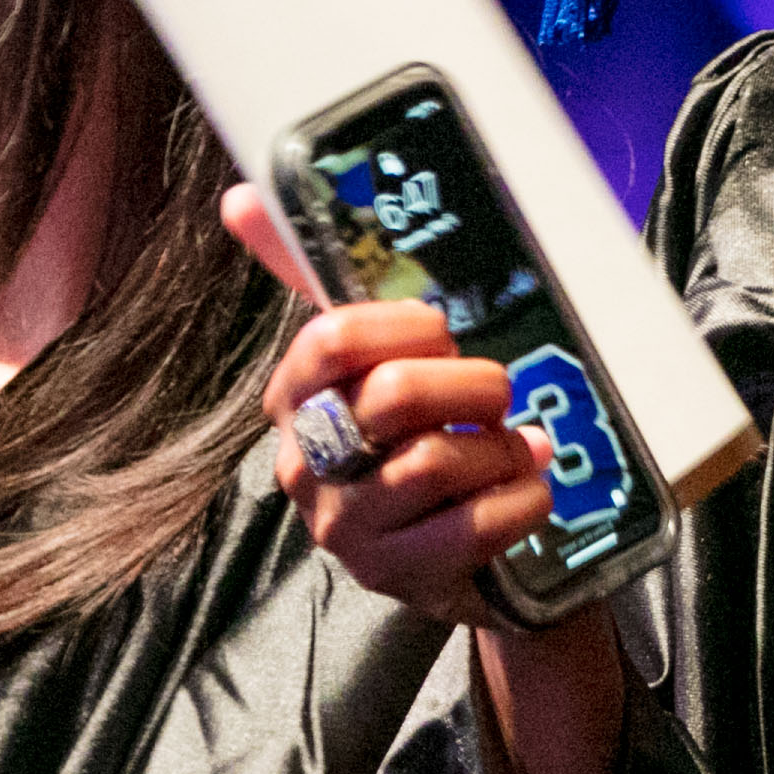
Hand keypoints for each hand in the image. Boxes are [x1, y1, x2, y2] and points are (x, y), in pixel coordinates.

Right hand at [233, 193, 639, 773]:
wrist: (482, 561)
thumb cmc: (432, 438)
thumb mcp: (383, 358)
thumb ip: (321, 278)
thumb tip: (242, 195)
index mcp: (295, 399)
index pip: (328, 338)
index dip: (402, 323)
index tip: (443, 326)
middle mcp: (308, 467)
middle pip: (393, 397)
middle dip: (472, 383)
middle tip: (501, 390)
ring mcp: (348, 529)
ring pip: (438, 461)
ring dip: (501, 448)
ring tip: (517, 448)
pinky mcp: (399, 578)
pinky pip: (476, 520)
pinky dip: (524, 496)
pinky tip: (531, 487)